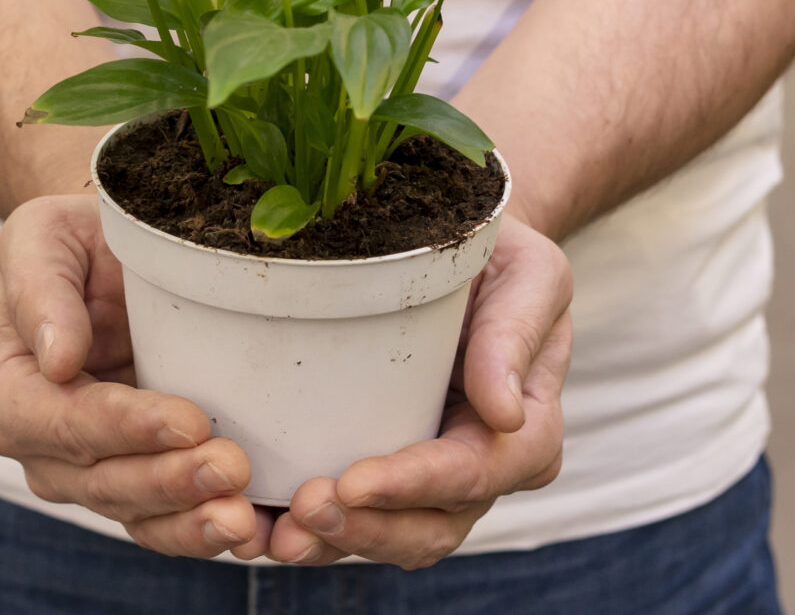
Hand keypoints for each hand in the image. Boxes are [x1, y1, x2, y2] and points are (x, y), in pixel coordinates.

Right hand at [0, 194, 272, 559]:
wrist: (117, 258)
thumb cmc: (76, 242)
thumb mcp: (42, 237)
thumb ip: (38, 289)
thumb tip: (56, 358)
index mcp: (9, 392)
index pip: (62, 421)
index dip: (124, 426)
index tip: (188, 418)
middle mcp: (42, 449)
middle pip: (102, 480)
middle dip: (170, 480)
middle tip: (234, 467)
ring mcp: (91, 476)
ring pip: (138, 515)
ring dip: (192, 519)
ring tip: (246, 518)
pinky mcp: (141, 488)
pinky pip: (168, 525)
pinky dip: (206, 532)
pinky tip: (253, 532)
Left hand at [264, 217, 572, 567]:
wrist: (469, 254)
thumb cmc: (503, 259)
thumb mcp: (529, 278)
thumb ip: (515, 338)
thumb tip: (505, 413)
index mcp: (525, 432)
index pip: (472, 474)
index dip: (412, 486)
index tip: (353, 481)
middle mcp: (482, 470)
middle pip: (429, 528)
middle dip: (366, 528)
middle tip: (304, 507)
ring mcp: (432, 481)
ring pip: (388, 537)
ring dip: (333, 540)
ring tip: (279, 532)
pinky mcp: (388, 472)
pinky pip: (354, 517)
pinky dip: (311, 530)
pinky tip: (265, 526)